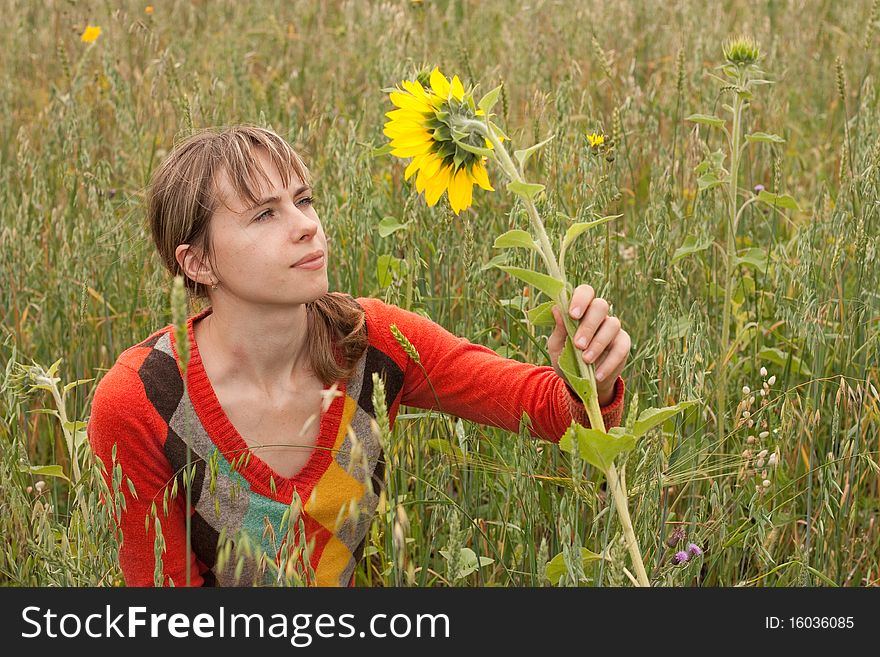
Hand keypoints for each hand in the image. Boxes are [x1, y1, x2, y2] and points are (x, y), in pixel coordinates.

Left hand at [547, 284, 630, 405]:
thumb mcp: (557, 346)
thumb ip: (559, 329)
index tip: (572, 315)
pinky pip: (621, 348)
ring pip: (612, 325)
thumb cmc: (566, 358)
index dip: (580, 299)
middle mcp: (598, 315)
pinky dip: (609, 362)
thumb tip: (556, 309)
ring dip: (598, 343)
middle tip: (578, 344)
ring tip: (586, 360)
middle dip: (589, 325)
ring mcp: (612, 328)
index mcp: (581, 309)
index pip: (585, 292)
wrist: (579, 381)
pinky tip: (597, 374)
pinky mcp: (623, 344)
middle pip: (600, 306)